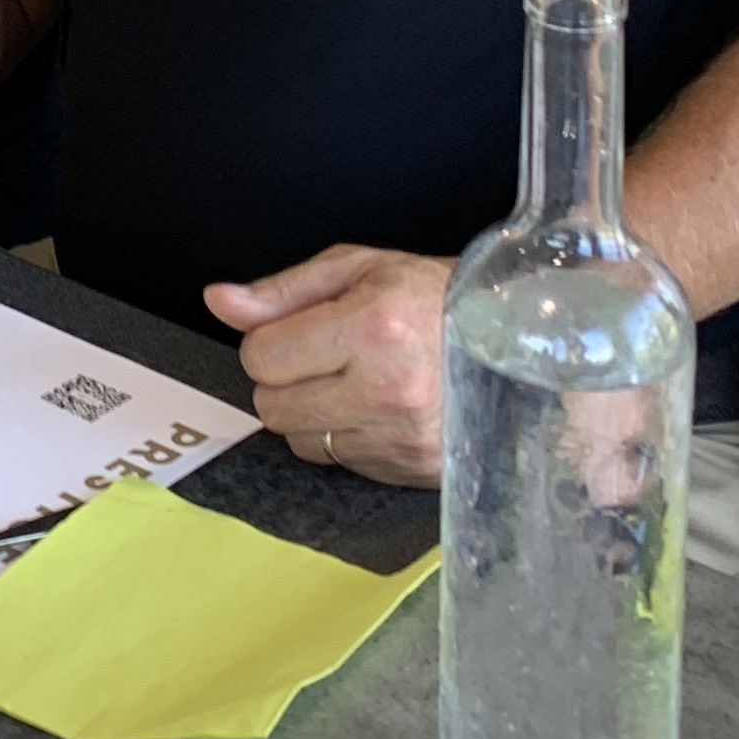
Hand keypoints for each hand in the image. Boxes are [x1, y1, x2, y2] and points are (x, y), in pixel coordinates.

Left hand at [206, 246, 454, 485]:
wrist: (521, 341)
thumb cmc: (434, 295)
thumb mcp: (358, 269)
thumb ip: (282, 291)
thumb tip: (217, 301)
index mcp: (372, 328)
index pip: (261, 358)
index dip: (269, 340)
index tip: (302, 329)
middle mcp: (387, 390)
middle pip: (271, 406)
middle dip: (284, 379)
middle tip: (327, 355)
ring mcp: (403, 438)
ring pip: (300, 440)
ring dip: (312, 412)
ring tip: (356, 381)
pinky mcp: (415, 470)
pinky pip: (340, 463)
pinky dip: (346, 437)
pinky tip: (378, 408)